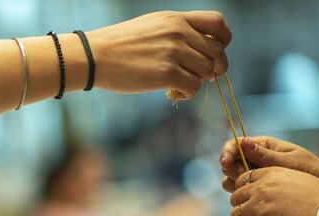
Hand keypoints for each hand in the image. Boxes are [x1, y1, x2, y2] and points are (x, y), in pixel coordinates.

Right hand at [89, 11, 230, 98]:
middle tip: (198, 76)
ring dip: (198, 82)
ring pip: (207, 72)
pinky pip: (194, 86)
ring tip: (180, 85)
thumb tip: (197, 51)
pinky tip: (174, 92)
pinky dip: (188, 93)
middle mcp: (179, 33)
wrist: (94, 56)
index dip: (223, 40)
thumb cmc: (119, 46)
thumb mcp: (151, 26)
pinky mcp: (166, 73)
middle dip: (213, 68)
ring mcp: (174, 52)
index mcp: (176, 19)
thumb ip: (176, 32)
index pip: (217, 23)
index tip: (215, 52)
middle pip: (217, 52)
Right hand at [220, 136, 318, 191]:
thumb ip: (265, 156)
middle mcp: (256, 159)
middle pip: (231, 163)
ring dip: (234, 185)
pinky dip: (240, 196)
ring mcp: (255, 175)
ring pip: (232, 178)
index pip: (236, 145)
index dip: (227, 152)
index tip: (225, 162)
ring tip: (248, 191)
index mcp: (263, 146)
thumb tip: (244, 142)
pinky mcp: (257, 190)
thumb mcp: (289, 162)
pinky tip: (249, 200)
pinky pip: (240, 192)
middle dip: (231, 170)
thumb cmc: (312, 171)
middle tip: (243, 178)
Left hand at [229, 167, 318, 215]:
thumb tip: (266, 192)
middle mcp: (262, 189)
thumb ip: (277, 182)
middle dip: (239, 206)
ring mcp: (261, 208)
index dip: (241, 190)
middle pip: (235, 198)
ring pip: (236, 215)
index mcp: (270, 174)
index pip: (242, 180)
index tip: (244, 198)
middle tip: (244, 214)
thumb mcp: (295, 178)